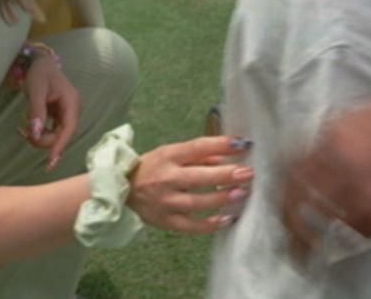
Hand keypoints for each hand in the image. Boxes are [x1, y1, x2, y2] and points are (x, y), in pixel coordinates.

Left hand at [22, 54, 79, 169]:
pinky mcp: (60, 116)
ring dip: (41, 138)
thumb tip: (35, 133)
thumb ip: (37, 111)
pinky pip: (53, 131)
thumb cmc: (40, 74)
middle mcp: (73, 110)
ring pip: (57, 135)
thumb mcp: (36, 90)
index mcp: (72, 103)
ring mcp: (67, 113)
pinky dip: (40, 133)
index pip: (69, 129)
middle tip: (23, 132)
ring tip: (23, 129)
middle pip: (63, 135)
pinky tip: (28, 129)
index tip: (51, 163)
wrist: (42, 64)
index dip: (60, 146)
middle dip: (44, 140)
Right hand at [128, 136, 253, 233]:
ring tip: (242, 193)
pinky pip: (191, 226)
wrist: (122, 191)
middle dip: (226, 175)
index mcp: (169, 157)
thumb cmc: (153, 167)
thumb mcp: (172, 153)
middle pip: (199, 177)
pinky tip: (227, 219)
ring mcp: (165, 202)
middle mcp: (166, 179)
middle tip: (248, 173)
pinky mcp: (166, 221)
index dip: (221, 144)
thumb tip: (229, 155)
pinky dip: (210, 225)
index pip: (197, 148)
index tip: (243, 144)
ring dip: (221, 199)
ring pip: (196, 203)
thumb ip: (200, 155)